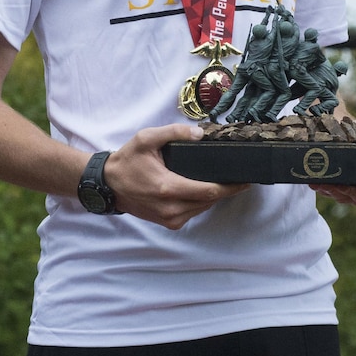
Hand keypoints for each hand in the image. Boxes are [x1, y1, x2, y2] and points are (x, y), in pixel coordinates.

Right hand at [104, 124, 247, 229]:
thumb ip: (173, 133)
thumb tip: (200, 134)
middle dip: (226, 190)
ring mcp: (170, 218)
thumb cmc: (127, 161)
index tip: (246, 181)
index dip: (231, 187)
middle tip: (239, 177)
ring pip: (203, 208)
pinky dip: (201, 202)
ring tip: (225, 182)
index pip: (209, 191)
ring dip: (214, 196)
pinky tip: (204, 190)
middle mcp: (171, 208)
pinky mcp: (168, 222)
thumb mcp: (146, 139)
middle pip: (210, 201)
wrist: (109, 184)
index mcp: (167, 188)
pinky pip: (193, 212)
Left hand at [312, 117, 355, 204]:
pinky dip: (324, 189)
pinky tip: (316, 183)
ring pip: (345, 198)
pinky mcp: (339, 191)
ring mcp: (354, 192)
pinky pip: (332, 194)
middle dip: (349, 192)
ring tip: (325, 183)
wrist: (344, 133)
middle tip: (339, 185)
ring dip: (334, 192)